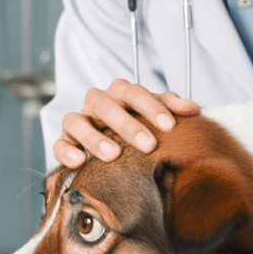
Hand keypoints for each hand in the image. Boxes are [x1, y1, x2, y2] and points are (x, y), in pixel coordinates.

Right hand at [55, 78, 198, 167]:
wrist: (115, 147)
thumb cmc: (139, 127)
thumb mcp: (156, 114)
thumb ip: (172, 108)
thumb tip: (193, 110)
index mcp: (120, 93)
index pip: (133, 92)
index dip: (150, 107)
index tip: (169, 126)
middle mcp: (97, 103)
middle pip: (106, 105)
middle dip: (127, 125)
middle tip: (148, 144)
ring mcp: (79, 120)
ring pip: (77, 121)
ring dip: (95, 137)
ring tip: (114, 155)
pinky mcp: (64, 140)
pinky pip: (59, 143)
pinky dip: (66, 151)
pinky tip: (80, 161)